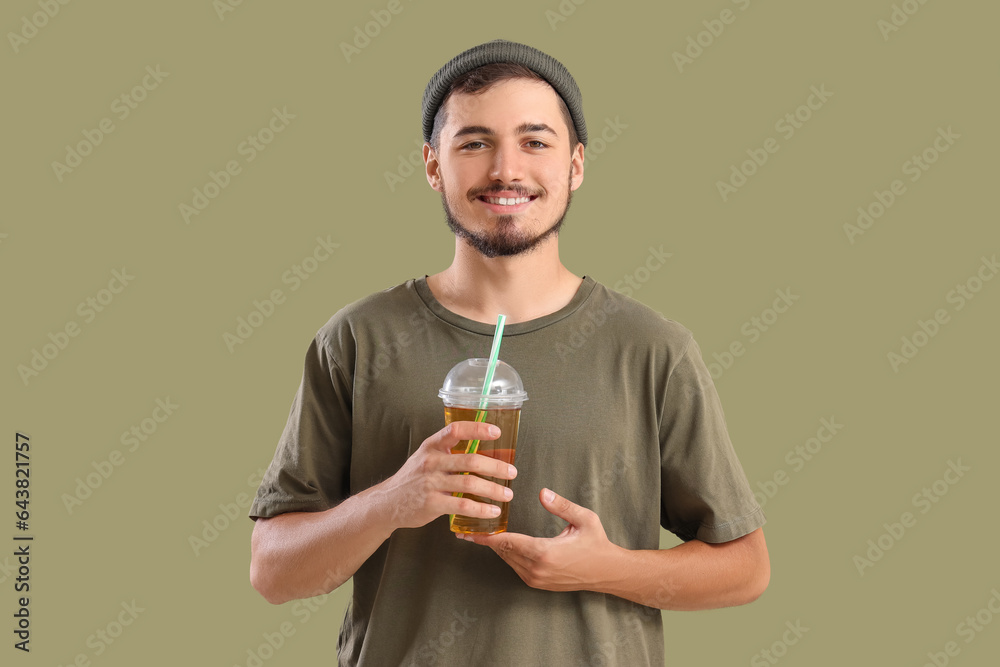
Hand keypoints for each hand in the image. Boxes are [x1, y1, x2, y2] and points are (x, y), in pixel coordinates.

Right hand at [379, 421, 516, 529]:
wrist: (388, 503)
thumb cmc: (413, 479)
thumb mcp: (426, 457)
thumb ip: (448, 452)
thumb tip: (483, 450)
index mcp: (432, 446)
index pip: (456, 430)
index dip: (477, 429)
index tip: (496, 432)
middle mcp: (431, 462)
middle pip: (470, 460)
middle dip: (496, 466)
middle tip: (512, 472)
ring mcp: (430, 483)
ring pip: (470, 484)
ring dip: (493, 489)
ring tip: (507, 494)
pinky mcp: (432, 504)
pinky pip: (463, 506)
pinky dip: (481, 509)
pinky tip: (493, 511)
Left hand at [457, 488, 621, 591]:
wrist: (607, 573)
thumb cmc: (597, 544)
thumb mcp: (584, 520)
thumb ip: (562, 505)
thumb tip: (543, 492)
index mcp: (544, 552)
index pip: (507, 542)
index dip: (486, 536)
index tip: (468, 531)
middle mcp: (536, 569)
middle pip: (503, 551)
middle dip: (486, 539)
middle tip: (467, 526)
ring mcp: (536, 578)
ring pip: (507, 559)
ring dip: (495, 546)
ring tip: (480, 532)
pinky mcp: (537, 583)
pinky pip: (515, 566)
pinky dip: (506, 554)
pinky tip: (501, 543)